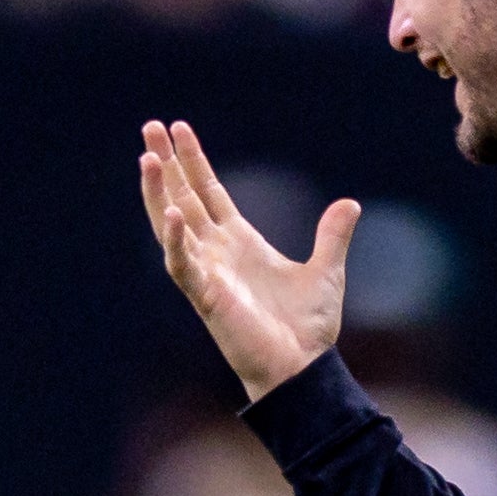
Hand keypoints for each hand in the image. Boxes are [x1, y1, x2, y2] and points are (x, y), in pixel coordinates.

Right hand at [137, 120, 360, 403]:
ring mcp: (207, 272)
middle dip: (166, 164)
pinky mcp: (206, 297)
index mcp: (239, 241)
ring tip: (146, 159)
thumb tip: (350, 203)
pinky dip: (175, 240)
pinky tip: (171, 212)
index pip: (208, 191)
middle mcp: (216, 252)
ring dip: (158, 193)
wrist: (302, 368)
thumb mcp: (326, 271)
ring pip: (171, 225)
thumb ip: (332, 236)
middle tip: (150, 127)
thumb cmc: (307, 327)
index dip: (193, 160)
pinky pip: (183, 264)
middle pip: (183, 197)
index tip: (178, 129)